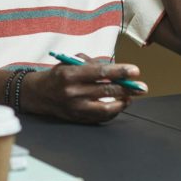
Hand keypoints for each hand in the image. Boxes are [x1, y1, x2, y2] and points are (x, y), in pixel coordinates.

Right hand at [23, 56, 147, 123]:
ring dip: (123, 101)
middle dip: (127, 88)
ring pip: (107, 107)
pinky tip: (120, 104)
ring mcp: (76, 107)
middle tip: (142, 87)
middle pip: (106, 90)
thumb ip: (91, 63)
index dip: (120, 71)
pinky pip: (102, 117)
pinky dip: (114, 110)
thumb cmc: (58, 75)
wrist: (38, 94)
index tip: (135, 71)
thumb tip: (115, 69)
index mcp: (70, 74)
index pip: (100, 72)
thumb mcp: (69, 62)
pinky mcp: (78, 118)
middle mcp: (73, 92)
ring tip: (131, 96)